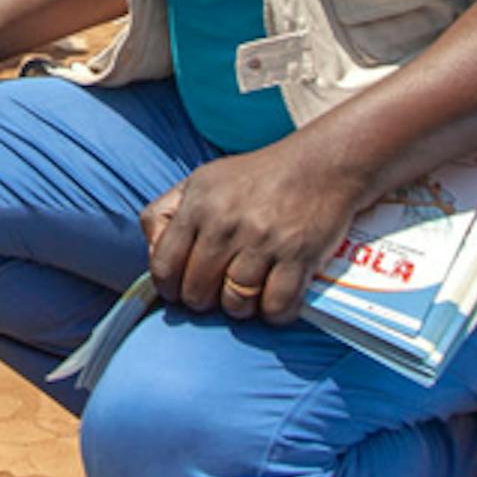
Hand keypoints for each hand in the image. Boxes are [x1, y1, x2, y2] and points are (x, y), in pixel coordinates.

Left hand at [141, 132, 366, 325]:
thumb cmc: (259, 176)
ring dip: (239, 309)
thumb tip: (152, 253)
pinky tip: (276, 299)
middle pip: (197, 291)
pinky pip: (277, 307)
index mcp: (199, 204)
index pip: (164, 265)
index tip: (179, 290)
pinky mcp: (299, 256)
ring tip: (245, 296)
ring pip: (235, 304)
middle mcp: (227, 222)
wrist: (323, 163)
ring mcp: (264, 240)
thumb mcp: (203, 180)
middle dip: (203, 301)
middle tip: (215, 294)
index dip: (168, 287)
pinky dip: (275, 313)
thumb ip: (167, 213)